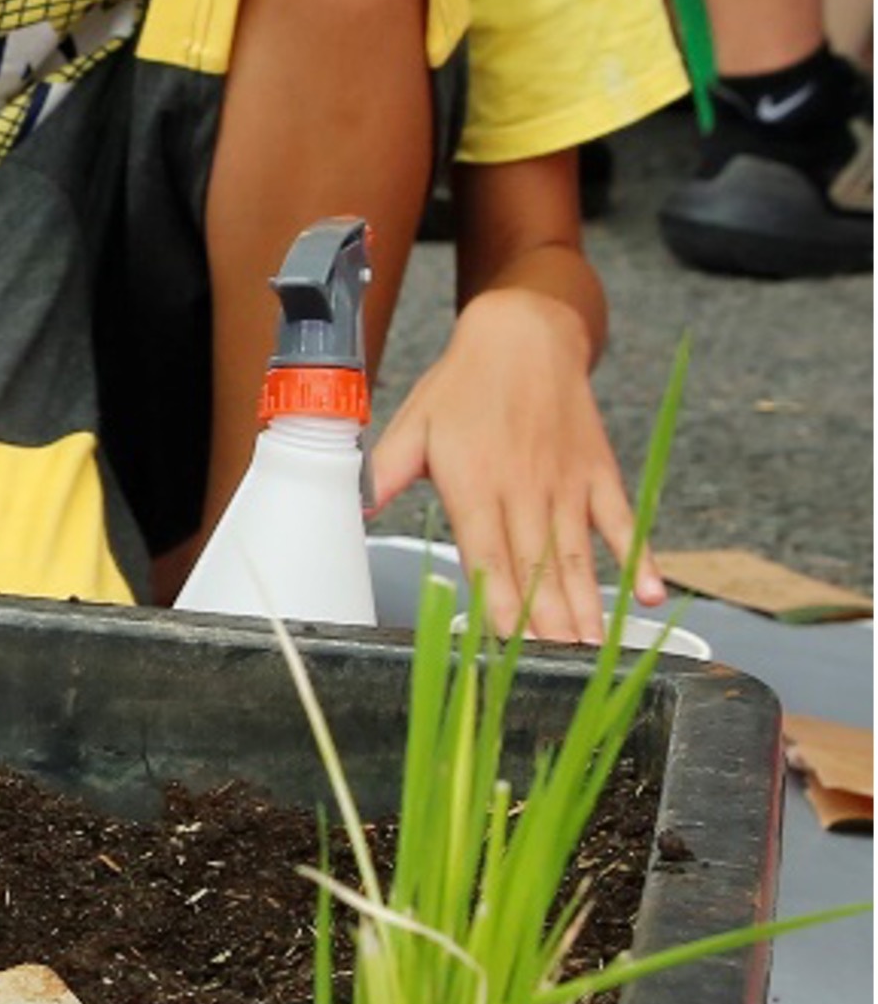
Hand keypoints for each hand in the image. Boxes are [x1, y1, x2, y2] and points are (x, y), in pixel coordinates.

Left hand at [367, 290, 655, 646]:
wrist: (525, 336)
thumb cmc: (461, 386)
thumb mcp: (411, 424)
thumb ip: (385, 471)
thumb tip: (355, 507)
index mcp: (473, 481)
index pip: (485, 552)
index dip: (499, 600)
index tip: (508, 643)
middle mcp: (524, 487)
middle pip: (537, 565)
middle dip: (548, 620)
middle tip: (562, 668)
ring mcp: (567, 482)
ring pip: (577, 553)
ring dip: (587, 603)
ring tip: (596, 650)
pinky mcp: (599, 473)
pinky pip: (623, 521)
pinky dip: (639, 557)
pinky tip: (648, 594)